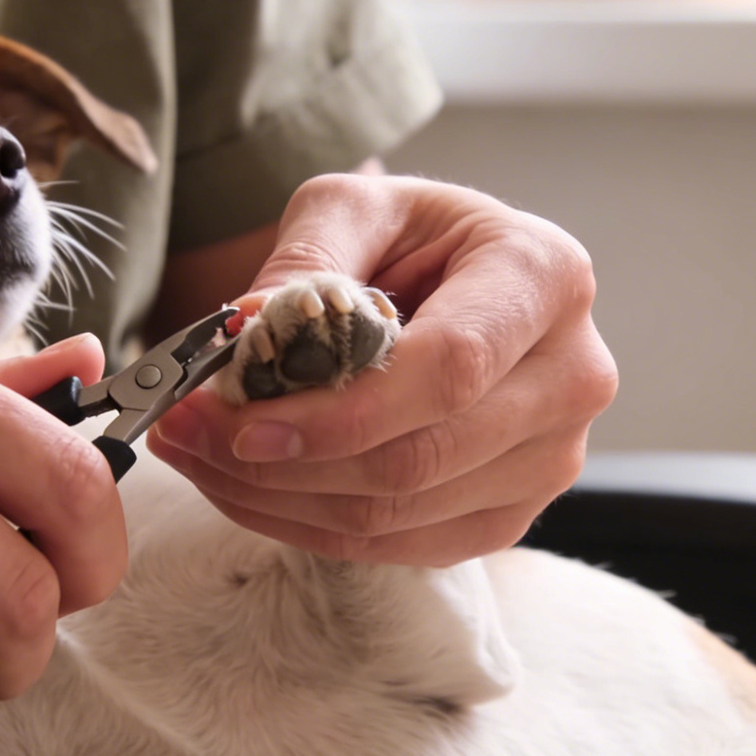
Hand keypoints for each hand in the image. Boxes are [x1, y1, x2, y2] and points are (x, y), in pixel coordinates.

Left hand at [147, 174, 616, 565]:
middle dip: (283, 461)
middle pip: (420, 457)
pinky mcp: (509, 515)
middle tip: (183, 432)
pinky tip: (245, 485)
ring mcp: (550, 459)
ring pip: (399, 515)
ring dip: (275, 498)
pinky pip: (397, 546)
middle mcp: (571, 375)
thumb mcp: (355, 209)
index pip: (448, 370)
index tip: (242, 420)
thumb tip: (249, 332)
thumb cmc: (410, 240)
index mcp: (544, 277)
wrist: (457, 283)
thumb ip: (305, 261)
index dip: (341, 411)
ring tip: (195, 452)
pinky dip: (304, 524)